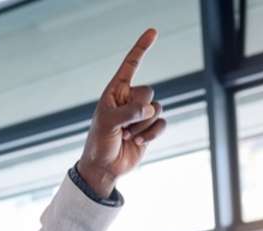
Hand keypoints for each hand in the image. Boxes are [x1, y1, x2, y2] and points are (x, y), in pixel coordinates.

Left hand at [77, 28, 165, 197]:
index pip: (130, 65)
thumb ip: (128, 112)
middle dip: (138, 110)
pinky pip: (162, 123)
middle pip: (148, 91)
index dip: (142, 48)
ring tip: (126, 136)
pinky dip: (151, 134)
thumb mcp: (108, 123)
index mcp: (115, 91)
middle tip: (122, 126)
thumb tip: (150, 109)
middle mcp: (129, 99)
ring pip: (156, 109)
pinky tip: (137, 143)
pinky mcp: (150, 128)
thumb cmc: (99, 143)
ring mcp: (141, 114)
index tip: (153, 32)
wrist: (104, 167)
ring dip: (142, 126)